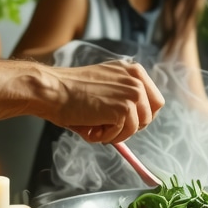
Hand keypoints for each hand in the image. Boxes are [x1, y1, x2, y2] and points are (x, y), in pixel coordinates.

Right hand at [48, 60, 164, 142]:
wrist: (52, 90)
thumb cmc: (71, 91)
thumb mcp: (105, 86)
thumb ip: (122, 97)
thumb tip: (136, 124)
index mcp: (133, 71)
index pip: (155, 100)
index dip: (141, 116)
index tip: (126, 121)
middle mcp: (136, 79)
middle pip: (150, 116)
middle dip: (131, 126)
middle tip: (109, 126)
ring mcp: (133, 93)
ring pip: (136, 127)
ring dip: (116, 133)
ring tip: (94, 126)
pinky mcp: (124, 108)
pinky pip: (122, 134)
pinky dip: (106, 137)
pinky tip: (90, 127)